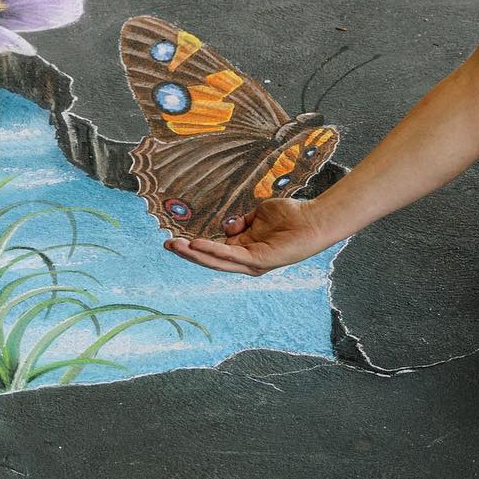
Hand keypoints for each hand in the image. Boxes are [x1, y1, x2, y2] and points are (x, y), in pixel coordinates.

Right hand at [164, 197, 332, 276]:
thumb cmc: (289, 216)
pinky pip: (231, 256)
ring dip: (194, 254)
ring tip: (175, 246)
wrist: (312, 220)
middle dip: (187, 253)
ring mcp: (252, 262)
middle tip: (166, 244)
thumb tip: (227, 225)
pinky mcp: (259, 261)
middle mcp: (246, 260)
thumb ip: (241, 222)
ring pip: (217, 261)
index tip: (175, 238)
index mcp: (244, 249)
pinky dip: (213, 250)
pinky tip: (197, 244)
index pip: (214, 250)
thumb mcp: (258, 216)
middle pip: (211, 258)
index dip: (194, 245)